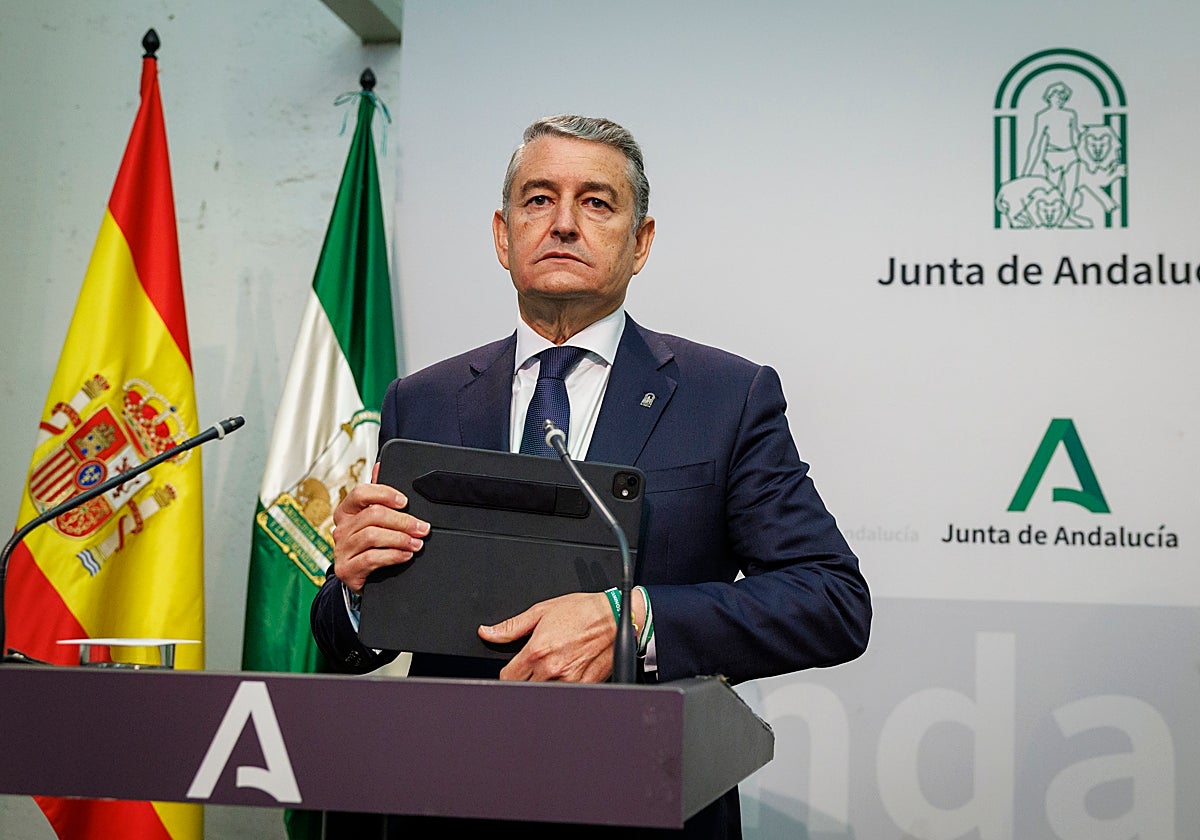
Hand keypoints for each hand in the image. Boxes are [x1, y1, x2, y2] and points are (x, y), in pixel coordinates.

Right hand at [331, 462, 428, 591]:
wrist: (361, 577)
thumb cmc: (369, 545)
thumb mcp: (373, 519)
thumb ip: (377, 495)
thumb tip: (380, 466)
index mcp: (346, 511)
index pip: (361, 493)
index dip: (384, 494)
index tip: (405, 501)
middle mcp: (341, 529)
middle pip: (373, 515)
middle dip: (403, 521)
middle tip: (422, 528)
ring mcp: (341, 550)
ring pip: (372, 536)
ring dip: (400, 539)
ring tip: (417, 543)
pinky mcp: (346, 569)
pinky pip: (371, 558)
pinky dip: (393, 555)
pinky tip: (405, 555)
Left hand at [479, 592, 615, 682]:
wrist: (617, 616)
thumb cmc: (583, 611)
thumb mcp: (542, 611)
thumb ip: (512, 626)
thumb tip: (487, 632)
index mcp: (537, 651)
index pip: (507, 677)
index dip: (509, 672)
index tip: (514, 668)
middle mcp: (552, 669)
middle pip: (523, 688)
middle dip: (525, 679)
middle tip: (535, 667)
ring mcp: (569, 680)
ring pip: (544, 694)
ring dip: (543, 685)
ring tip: (554, 668)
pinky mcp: (585, 686)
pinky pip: (567, 695)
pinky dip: (563, 688)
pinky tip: (568, 672)